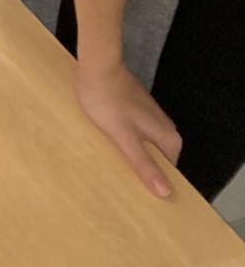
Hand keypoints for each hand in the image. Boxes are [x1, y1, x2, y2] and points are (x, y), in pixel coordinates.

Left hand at [75, 61, 180, 197]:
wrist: (96, 66)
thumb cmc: (108, 100)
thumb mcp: (125, 137)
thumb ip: (144, 164)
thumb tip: (166, 192)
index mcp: (169, 138)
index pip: (169, 173)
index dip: (155, 186)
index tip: (141, 200)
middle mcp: (165, 128)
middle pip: (156, 160)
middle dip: (142, 172)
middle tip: (123, 185)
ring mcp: (150, 118)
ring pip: (144, 147)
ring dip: (131, 157)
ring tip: (113, 168)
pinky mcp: (135, 111)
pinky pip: (134, 135)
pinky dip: (124, 143)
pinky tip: (109, 147)